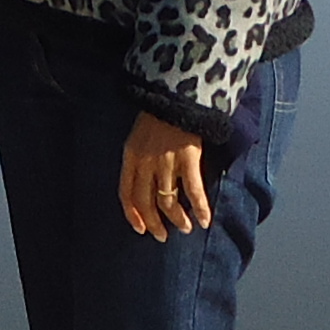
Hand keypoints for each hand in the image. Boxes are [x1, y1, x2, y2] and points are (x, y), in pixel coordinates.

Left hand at [118, 110, 211, 239]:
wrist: (176, 93)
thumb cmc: (160, 112)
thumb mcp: (140, 134)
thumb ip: (140, 156)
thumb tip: (146, 179)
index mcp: (130, 155)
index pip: (126, 193)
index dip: (132, 214)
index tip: (140, 228)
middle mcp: (145, 162)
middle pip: (145, 202)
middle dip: (154, 223)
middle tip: (162, 236)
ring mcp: (166, 162)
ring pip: (168, 201)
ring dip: (177, 219)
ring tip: (185, 228)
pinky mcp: (188, 159)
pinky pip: (193, 191)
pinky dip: (199, 208)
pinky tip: (204, 220)